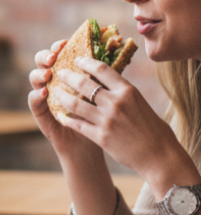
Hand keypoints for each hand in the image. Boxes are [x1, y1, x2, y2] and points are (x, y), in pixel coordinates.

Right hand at [28, 39, 101, 160]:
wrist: (89, 146)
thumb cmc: (100, 118)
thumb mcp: (105, 95)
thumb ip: (104, 75)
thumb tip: (116, 49)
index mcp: (68, 72)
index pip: (59, 53)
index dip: (59, 46)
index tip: (65, 43)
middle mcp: (54, 80)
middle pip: (43, 61)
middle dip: (46, 56)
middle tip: (54, 56)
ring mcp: (45, 95)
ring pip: (34, 77)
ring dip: (39, 74)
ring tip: (48, 75)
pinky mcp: (41, 112)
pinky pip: (33, 101)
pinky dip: (36, 95)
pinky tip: (43, 93)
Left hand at [52, 55, 189, 183]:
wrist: (158, 156)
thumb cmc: (153, 129)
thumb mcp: (140, 103)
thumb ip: (122, 93)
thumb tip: (106, 81)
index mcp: (128, 91)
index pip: (102, 69)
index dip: (86, 62)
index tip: (77, 59)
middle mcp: (116, 102)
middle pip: (84, 83)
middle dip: (68, 76)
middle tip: (59, 73)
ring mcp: (106, 120)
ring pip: (75, 103)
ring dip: (62, 96)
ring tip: (56, 93)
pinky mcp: (100, 137)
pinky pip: (77, 124)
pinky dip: (67, 118)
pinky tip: (60, 115)